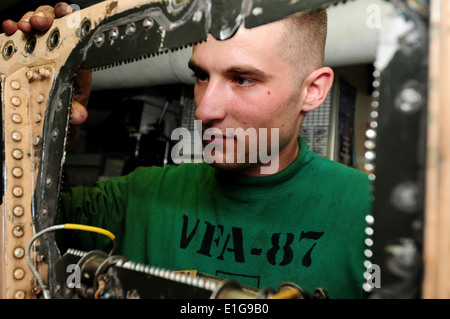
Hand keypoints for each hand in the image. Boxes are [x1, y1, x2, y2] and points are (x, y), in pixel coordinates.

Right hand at [2, 2, 90, 128]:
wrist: (53, 120)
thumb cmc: (67, 110)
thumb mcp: (74, 112)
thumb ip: (76, 111)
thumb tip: (79, 114)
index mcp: (76, 60)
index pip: (76, 33)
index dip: (70, 19)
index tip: (64, 14)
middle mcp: (59, 51)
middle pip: (53, 23)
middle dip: (45, 17)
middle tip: (37, 23)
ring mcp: (39, 51)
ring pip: (34, 26)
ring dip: (27, 21)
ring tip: (21, 27)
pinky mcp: (23, 55)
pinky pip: (16, 38)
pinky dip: (11, 31)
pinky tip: (7, 29)